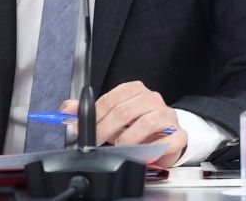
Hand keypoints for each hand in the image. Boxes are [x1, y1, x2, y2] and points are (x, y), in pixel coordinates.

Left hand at [64, 81, 186, 167]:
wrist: (167, 136)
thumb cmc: (138, 125)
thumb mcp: (113, 116)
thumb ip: (91, 112)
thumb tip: (67, 108)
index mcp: (135, 91)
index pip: (112, 98)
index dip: (95, 115)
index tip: (83, 128)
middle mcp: (152, 99)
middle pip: (125, 111)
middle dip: (105, 129)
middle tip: (96, 142)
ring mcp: (167, 116)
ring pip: (146, 122)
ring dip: (128, 139)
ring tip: (119, 148)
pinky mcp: (178, 134)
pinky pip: (166, 140)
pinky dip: (152, 148)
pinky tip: (142, 153)